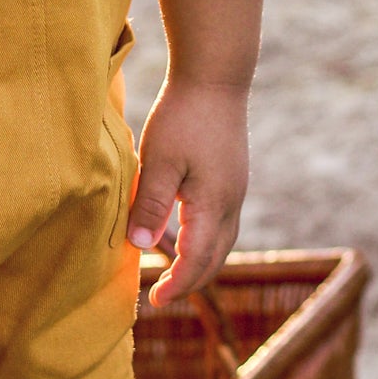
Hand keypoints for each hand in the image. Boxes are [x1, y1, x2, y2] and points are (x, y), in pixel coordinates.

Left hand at [126, 79, 248, 307]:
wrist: (216, 77)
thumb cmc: (183, 116)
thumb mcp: (159, 161)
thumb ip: (151, 205)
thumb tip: (142, 248)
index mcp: (214, 205)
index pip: (197, 261)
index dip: (176, 285)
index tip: (153, 301)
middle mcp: (231, 203)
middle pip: (215, 259)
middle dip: (190, 282)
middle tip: (162, 294)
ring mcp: (236, 189)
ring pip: (222, 242)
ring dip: (200, 263)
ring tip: (173, 271)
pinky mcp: (233, 177)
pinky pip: (222, 223)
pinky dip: (205, 241)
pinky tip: (186, 235)